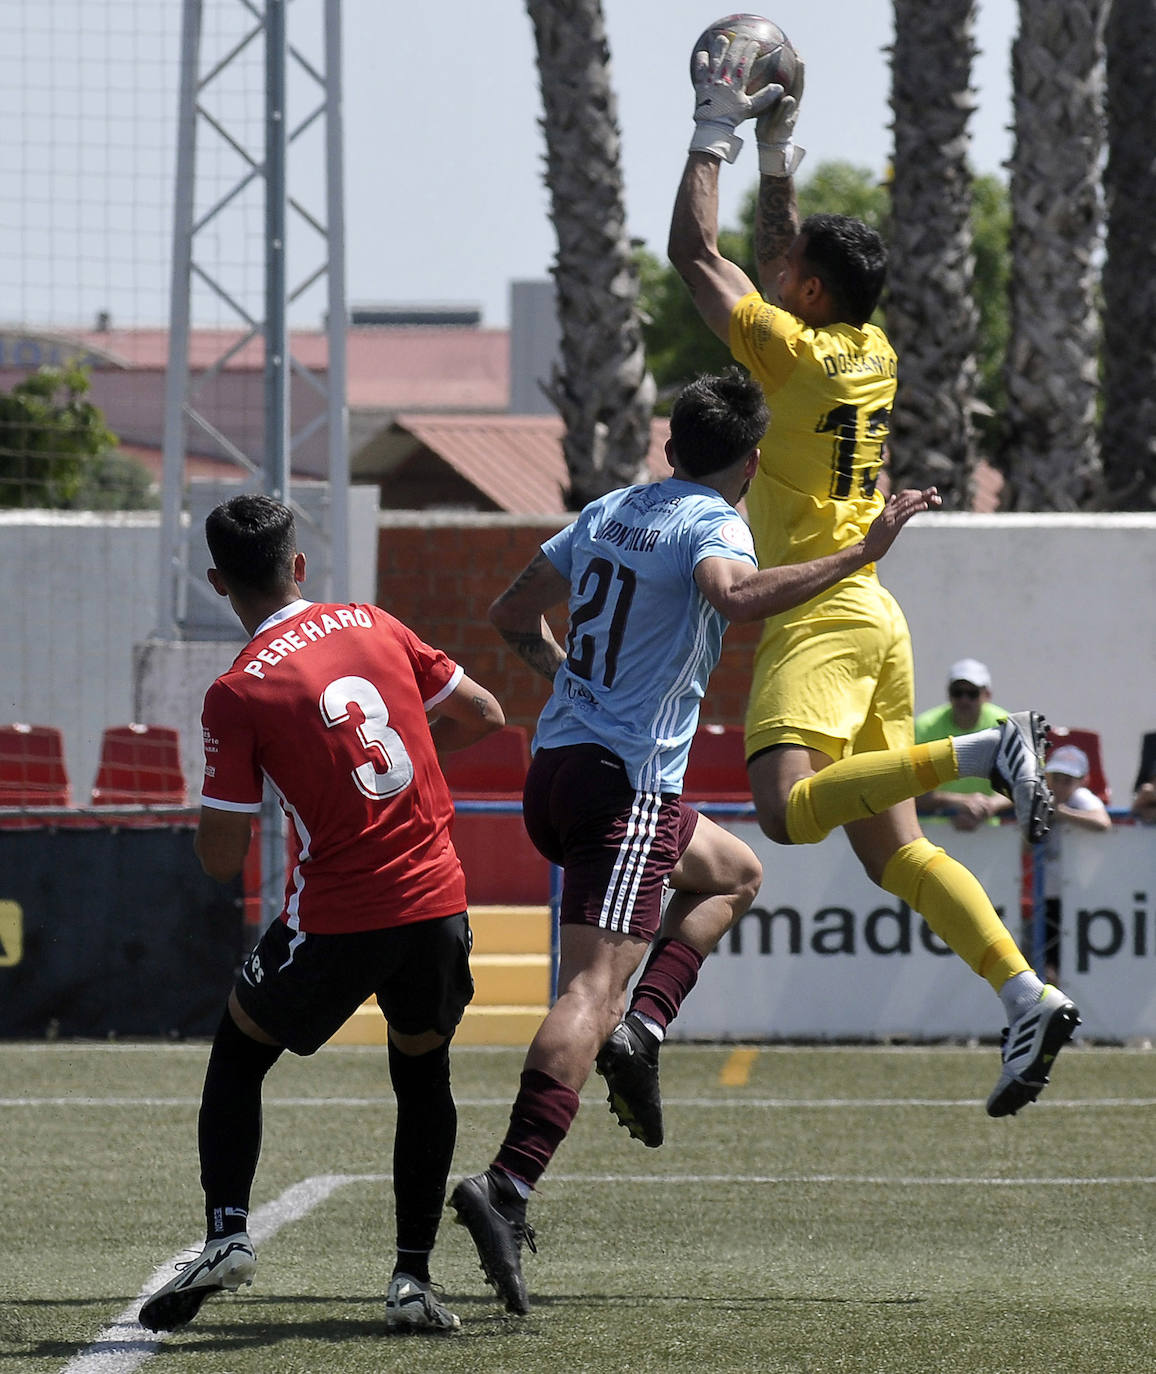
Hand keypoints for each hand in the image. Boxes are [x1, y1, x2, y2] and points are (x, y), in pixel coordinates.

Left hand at [690, 34, 783, 163]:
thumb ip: (764, 97)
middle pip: (732, 56)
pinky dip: (701, 61)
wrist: (713, 127)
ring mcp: (712, 80)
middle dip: (738, 44)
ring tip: (721, 38)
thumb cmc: (732, 118)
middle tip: (742, 36)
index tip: (755, 43)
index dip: (750, 51)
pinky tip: (702, 53)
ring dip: (719, 47)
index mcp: (737, 83)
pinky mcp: (701, 85)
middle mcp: (724, 78)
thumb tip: (780, 88)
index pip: (745, 62)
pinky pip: (700, 70)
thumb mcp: (750, 107)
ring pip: (716, 59)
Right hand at [755, 54, 805, 175]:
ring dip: (785, 66)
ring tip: (780, 52)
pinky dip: (773, 76)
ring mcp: (784, 101)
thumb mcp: (777, 125)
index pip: (799, 82)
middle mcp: (791, 99)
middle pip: (795, 77)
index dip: (799, 69)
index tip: (798, 54)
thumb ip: (783, 112)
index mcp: (793, 103)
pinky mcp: (776, 103)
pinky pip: (776, 86)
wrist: (770, 145)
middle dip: (794, 61)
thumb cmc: (773, 136)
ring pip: (786, 80)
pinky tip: (765, 69)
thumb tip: (789, 98)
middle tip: (790, 46)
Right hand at [861, 486, 939, 561]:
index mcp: (888, 510)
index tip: (929, 495)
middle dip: (923, 494)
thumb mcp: (880, 519)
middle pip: (908, 497)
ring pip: (908, 503)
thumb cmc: (873, 538)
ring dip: (922, 498)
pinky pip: (906, 514)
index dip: (917, 494)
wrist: (866, 549)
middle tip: (935, 491)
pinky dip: (916, 508)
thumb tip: (893, 497)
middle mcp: (889, 511)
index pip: (904, 496)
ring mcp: (891, 517)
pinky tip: (925, 506)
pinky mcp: (893, 525)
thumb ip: (887, 508)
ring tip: (934, 495)